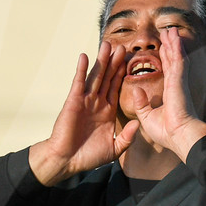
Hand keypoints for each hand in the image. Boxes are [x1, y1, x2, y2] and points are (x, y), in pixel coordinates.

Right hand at [29, 42, 139, 185]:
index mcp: (107, 111)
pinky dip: (81, 70)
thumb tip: (138, 123)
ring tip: (107, 44)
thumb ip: (127, 137)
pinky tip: (84, 57)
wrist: (67, 161)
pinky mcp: (73, 101)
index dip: (122, 73)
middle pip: (107, 77)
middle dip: (114, 62)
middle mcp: (97, 103)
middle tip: (122, 46)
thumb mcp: (114, 149)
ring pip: (95, 76)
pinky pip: (79, 83)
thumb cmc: (88, 156)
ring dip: (101, 60)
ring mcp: (85, 101)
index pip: (116, 87)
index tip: (130, 59)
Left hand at [127, 27, 205, 161]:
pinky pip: (176, 60)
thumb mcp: (147, 117)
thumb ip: (142, 103)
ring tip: (171, 30)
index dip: (165, 58)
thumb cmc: (167, 132)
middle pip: (171, 60)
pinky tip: (174, 37)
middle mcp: (175, 85)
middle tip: (168, 32)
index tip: (163, 48)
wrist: (179, 137)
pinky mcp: (178, 81)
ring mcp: (177, 82)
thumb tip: (135, 89)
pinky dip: (176, 48)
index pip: (166, 71)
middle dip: (170, 46)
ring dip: (173, 43)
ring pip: (175, 57)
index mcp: (169, 93)